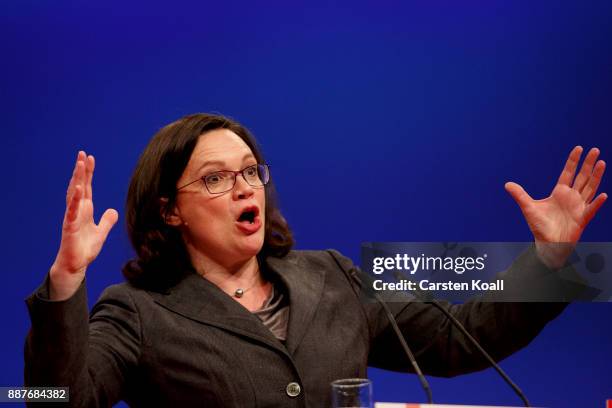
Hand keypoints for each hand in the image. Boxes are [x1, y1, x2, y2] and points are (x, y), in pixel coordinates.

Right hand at [49, 151, 118, 299]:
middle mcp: (77, 210)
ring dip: (76, 178)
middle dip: (81, 170)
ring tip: (79, 164)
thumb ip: (107, 221)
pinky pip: (72, 210)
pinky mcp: (70, 226)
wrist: (76, 264)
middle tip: (82, 153)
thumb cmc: (85, 248)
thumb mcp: (101, 232)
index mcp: (85, 209)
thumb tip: (113, 211)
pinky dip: (75, 199)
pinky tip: (77, 188)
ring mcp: (72, 216)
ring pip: (74, 194)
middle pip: (79, 185)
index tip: (90, 158)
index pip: (87, 187)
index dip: (88, 173)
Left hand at [505, 146, 606, 266]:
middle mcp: (571, 197)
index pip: (568, 173)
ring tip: (601, 163)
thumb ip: (520, 195)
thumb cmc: (540, 226)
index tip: (579, 148)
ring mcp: (578, 207)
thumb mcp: (528, 208)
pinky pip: (591, 209)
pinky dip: (597, 203)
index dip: (573, 161)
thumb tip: (507, 184)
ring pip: (590, 188)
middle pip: (582, 177)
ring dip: (596, 176)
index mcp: (559, 192)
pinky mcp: (582, 219)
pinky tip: (602, 195)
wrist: (548, 243)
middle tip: (595, 149)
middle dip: (588, 164)